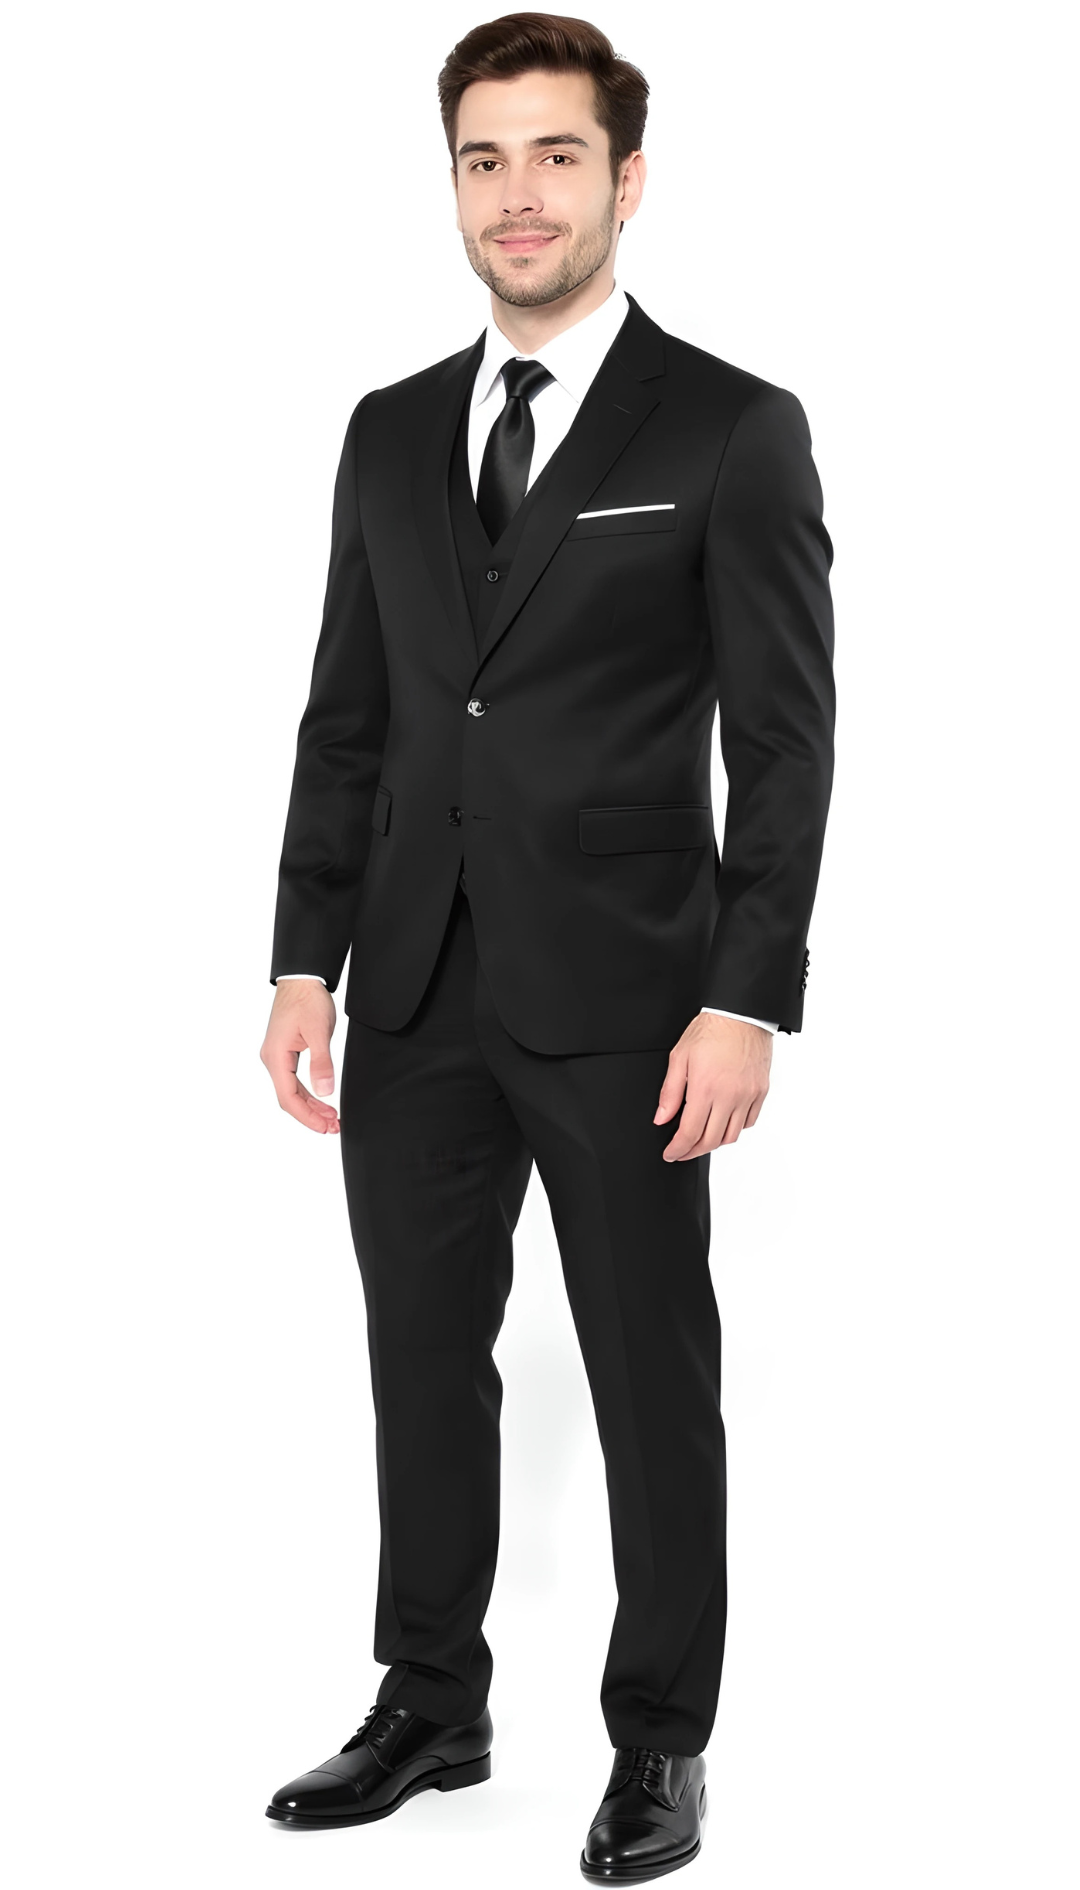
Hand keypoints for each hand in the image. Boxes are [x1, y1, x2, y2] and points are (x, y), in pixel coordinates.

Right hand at [260, 979, 339, 1133]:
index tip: (324, 1128)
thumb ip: (322, 1062)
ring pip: (291, 1090)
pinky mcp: (284, 1051)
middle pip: (289, 1098)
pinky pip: (293, 1079)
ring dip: (310, 1105)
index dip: (307, 1117)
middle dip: (311, 1115)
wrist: (301, 979)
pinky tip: (322, 1099)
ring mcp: (277, 1056)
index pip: (288, 1097)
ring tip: (331, 1118)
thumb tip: (325, 1091)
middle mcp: (272, 1059)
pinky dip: (308, 1092)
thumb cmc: (307, 1000)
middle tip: (334, 1127)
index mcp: (276, 1056)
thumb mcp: (318, 1031)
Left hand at [654, 1013, 771, 1159]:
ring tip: (701, 1139)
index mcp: (705, 1088)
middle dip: (693, 1151)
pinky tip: (723, 1122)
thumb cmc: (711, 1030)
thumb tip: (661, 1118)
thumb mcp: (680, 1057)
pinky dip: (735, 1128)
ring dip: (714, 1143)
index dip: (678, 1149)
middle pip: (711, 1140)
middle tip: (682, 1151)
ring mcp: (747, 1096)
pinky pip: (749, 1122)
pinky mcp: (760, 1092)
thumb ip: (670, 1092)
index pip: (689, 1133)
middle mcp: (729, 1096)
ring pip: (731, 1136)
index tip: (671, 1154)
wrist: (741, 1014)